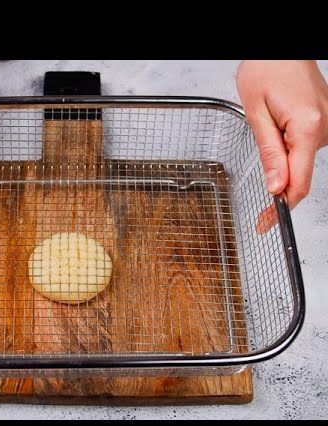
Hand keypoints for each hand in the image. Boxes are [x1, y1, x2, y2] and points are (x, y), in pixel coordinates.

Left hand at [236, 60, 327, 232]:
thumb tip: (275, 186)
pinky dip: (288, 150)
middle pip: (300, 174)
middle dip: (276, 182)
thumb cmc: (266, 71)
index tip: (266, 224)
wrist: (282, 51)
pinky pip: (304, 149)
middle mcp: (325, 129)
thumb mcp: (256, 114)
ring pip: (300, 161)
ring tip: (266, 124)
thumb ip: (268, 153)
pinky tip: (277, 126)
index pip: (298, 182)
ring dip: (280, 159)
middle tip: (254, 182)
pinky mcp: (324, 124)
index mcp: (308, 128)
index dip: (281, 208)